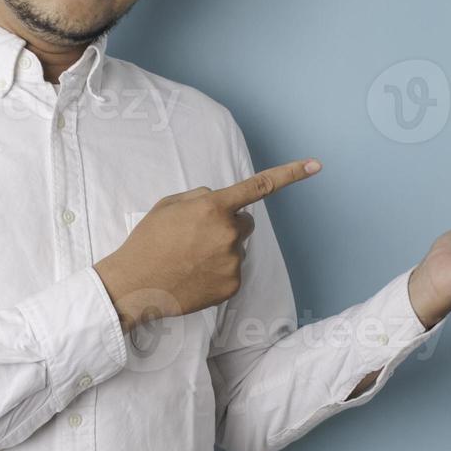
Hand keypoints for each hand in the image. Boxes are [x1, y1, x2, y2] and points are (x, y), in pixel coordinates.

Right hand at [94, 159, 321, 331]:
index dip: (290, 174)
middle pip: (245, 222)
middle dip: (228, 225)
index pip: (259, 186)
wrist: (135, 285)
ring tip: (188, 259)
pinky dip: (217, 272)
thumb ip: (200, 197)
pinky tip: (193, 275)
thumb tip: (219, 201)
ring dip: (220, 249)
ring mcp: (232, 261)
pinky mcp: (232, 285)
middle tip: (197, 237)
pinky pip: (232, 271)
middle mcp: (229, 232)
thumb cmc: (148, 241)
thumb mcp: (168, 205)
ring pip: (237, 248)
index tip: (316, 164)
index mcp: (213, 207)